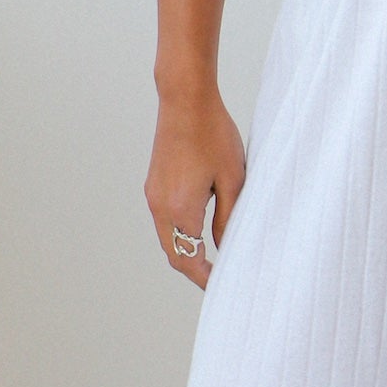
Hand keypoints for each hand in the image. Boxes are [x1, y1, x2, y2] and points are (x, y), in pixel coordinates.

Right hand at [145, 82, 245, 289]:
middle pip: (173, 254)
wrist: (185, 100)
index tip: (223, 286)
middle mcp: (160, 206)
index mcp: (181, 209)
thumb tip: (225, 248)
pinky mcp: (153, 184)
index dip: (205, 278)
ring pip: (167, 238)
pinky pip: (164, 220)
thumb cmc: (214, 134)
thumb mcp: (233, 179)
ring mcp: (153, 195)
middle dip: (194, 269)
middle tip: (218, 279)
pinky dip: (179, 234)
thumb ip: (229, 218)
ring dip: (186, 252)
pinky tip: (200, 231)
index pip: (189, 259)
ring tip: (212, 258)